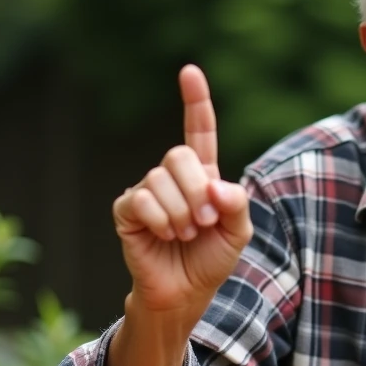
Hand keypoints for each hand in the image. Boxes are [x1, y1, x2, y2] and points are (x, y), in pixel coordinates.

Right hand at [112, 65, 253, 327]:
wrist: (185, 293)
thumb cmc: (210, 260)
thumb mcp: (238, 232)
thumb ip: (236, 203)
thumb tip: (215, 184)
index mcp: (203, 175)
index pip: (199, 130)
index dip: (195, 101)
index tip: (189, 71)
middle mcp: (173, 177)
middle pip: (179, 155)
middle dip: (197, 191)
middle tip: (204, 223)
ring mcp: (147, 190)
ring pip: (161, 180)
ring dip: (181, 213)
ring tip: (185, 235)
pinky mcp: (127, 210)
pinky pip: (141, 200)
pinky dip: (159, 219)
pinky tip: (164, 235)